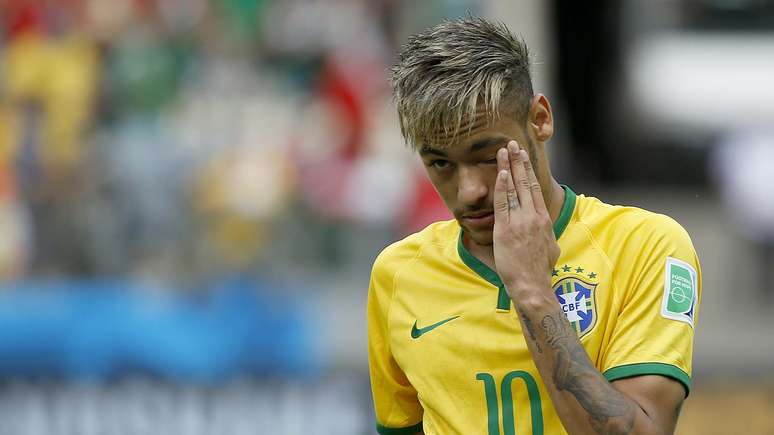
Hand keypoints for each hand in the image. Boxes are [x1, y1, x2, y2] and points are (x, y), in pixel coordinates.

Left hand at [492, 141, 560, 298]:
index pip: (534, 188)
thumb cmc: (540, 271)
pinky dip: (503, 187)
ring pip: (514, 188)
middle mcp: (534, 216)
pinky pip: (504, 203)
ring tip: (503, 151)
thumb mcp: (550, 248)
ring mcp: (520, 222)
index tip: (523, 157)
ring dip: (509, 167)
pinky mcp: (506, 229)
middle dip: (519, 161)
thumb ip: (546, 234)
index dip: (528, 171)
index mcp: (543, 219)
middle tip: (513, 144)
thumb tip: (546, 230)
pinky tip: (501, 172)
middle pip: (526, 182)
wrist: (532, 285)